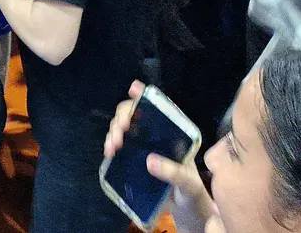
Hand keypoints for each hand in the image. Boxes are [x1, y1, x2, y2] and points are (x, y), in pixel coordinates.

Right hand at [104, 82, 215, 232]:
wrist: (185, 211)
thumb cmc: (192, 192)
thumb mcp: (188, 182)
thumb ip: (174, 172)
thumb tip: (149, 161)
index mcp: (174, 134)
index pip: (158, 108)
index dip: (145, 96)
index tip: (133, 89)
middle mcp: (156, 135)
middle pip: (134, 115)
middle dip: (122, 118)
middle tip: (119, 132)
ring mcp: (143, 145)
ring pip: (123, 127)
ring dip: (113, 131)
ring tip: (112, 146)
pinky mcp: (132, 158)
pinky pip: (118, 144)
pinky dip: (110, 144)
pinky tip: (109, 151)